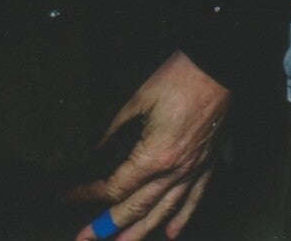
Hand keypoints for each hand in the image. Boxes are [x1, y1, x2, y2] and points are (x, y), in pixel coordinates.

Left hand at [69, 52, 229, 240]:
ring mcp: (194, 169)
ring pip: (165, 211)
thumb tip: (99, 150)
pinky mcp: (208, 162)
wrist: (219, 66)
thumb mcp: (138, 100)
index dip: (89, 193)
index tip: (71, 195)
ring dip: (141, 231)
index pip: (115, 186)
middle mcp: (175, 170)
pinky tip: (172, 232)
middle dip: (108, 226)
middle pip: (137, 208)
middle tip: (87, 237)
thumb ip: (115, 130)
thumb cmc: (181, 77)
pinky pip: (196, 198)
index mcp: (155, 155)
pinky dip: (183, 218)